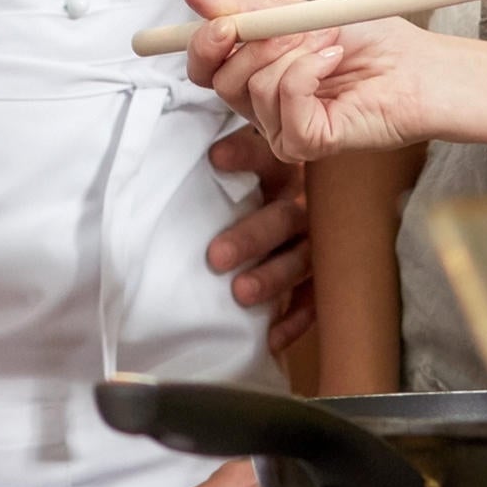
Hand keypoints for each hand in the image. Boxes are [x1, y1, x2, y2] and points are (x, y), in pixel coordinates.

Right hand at [186, 0, 455, 161]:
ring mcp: (283, 128)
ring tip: (330, 46)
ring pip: (254, 88)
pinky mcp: (306, 142)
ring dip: (295, 53)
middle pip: (220, 80)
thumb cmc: (373, 43)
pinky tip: (333, 63)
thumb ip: (247, 8)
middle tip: (296, 27)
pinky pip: (285, 102)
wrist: (420, 67)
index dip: (203, 45)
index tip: (222, 23)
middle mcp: (265, 106)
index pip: (205, 68)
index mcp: (258, 73)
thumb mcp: (301, 13)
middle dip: (257, 43)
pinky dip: (308, 72)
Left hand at [205, 123, 315, 351]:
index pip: (268, 158)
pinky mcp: (321, 280)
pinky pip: (314, 301)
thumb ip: (212, 168)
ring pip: (303, 260)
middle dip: (252, 237)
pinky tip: (271, 336)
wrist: (282, 232)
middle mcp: (304, 206)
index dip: (245, 155)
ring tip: (240, 294)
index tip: (214, 158)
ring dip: (272, 277)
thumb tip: (165, 150)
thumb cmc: (244, 201)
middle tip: (216, 256)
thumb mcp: (233, 178)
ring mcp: (316, 244)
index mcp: (283, 172)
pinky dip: (294, 319)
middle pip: (285, 217)